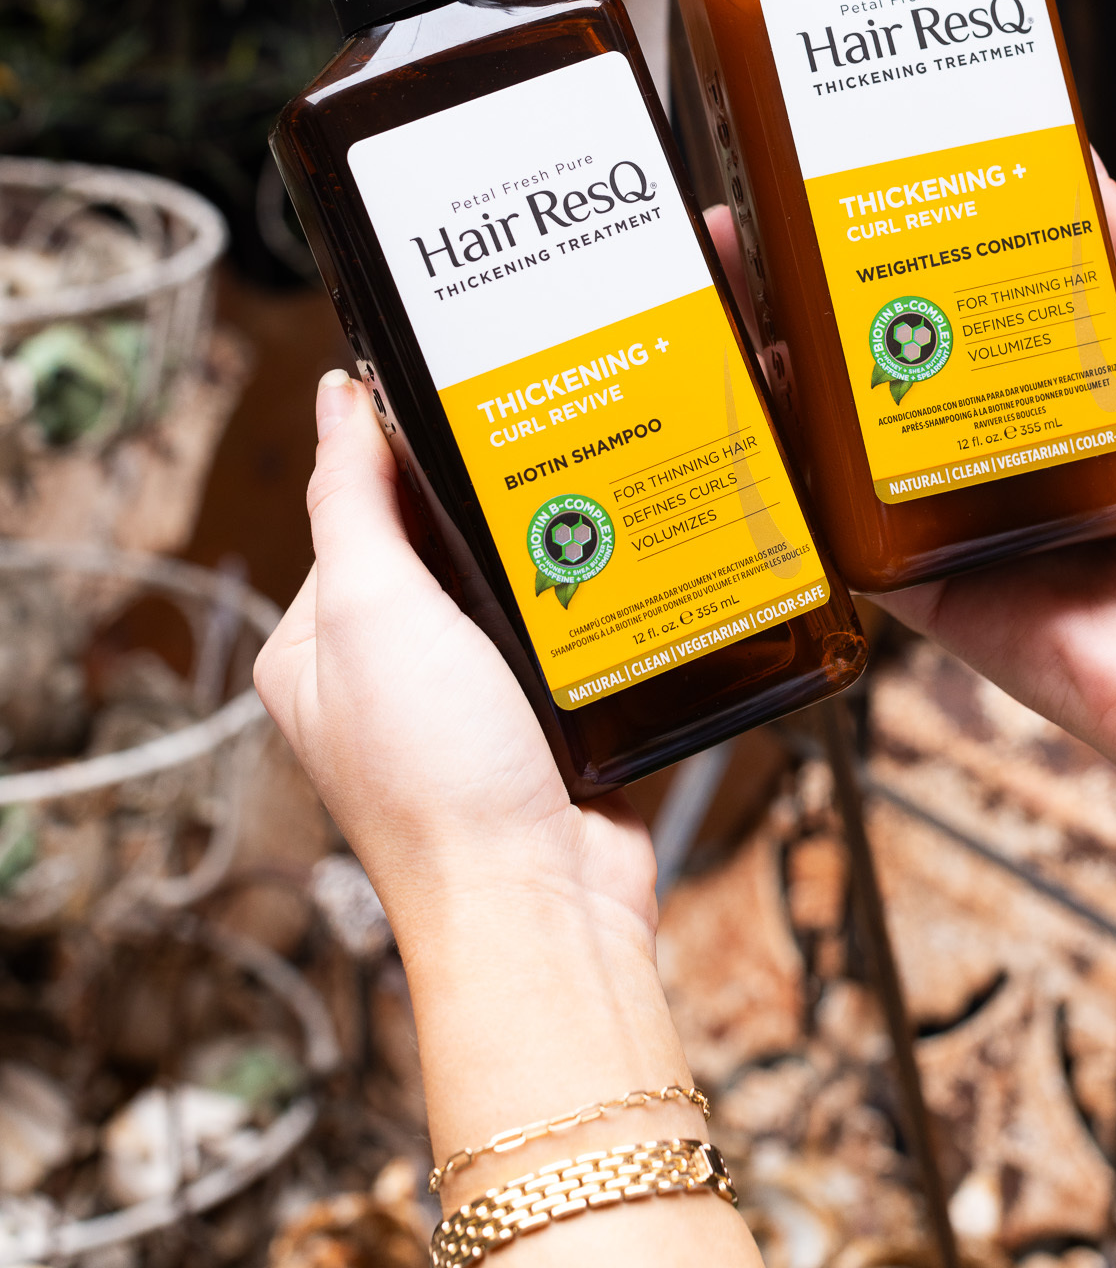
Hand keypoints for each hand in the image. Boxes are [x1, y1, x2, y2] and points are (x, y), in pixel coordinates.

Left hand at [253, 370, 654, 946]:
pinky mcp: (537, 718)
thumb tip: (337, 397)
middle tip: (537, 457)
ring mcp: (464, 699)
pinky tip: (616, 572)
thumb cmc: (437, 774)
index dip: (403, 463)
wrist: (540, 901)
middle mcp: (383, 673)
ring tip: (587, 510)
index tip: (460, 411)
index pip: (354, 514)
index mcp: (315, 649)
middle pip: (437, 544)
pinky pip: (564, 631)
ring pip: (508, 583)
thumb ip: (352, 500)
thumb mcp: (371, 611)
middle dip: (484, 508)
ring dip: (545, 552)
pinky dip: (588, 603)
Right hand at [714, 180, 1115, 1044]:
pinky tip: (731, 409)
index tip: (813, 173)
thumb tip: (1075, 147)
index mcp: (1009, 371)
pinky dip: (772, 470)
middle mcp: (952, 428)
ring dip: (754, 359)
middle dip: (776, 283)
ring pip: (816, 423)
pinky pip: (822, 521)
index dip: (860, 230)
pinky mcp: (899, 573)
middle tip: (721, 225)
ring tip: (703, 294)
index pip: (918, 282)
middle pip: (846, 343)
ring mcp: (917, 500)